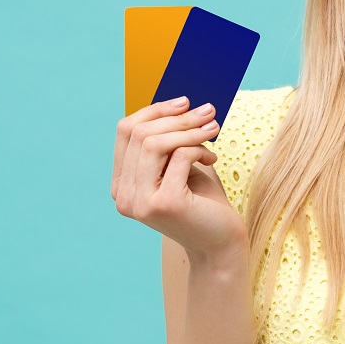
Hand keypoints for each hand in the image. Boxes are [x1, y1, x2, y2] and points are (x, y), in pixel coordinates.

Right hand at [111, 97, 248, 261]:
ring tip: (213, 129)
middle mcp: (124, 196)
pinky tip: (212, 157)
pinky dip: (198, 149)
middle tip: (208, 111)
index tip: (183, 101)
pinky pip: (178, 157)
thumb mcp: (179, 165)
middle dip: (177, 118)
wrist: (222, 242)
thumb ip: (168, 139)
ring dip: (189, 130)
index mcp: (122, 185)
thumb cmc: (203, 202)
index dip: (154, 110)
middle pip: (139, 134)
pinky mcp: (164, 204)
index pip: (125, 132)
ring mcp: (140, 202)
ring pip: (154, 143)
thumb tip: (176, 101)